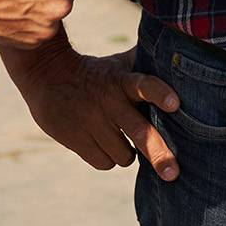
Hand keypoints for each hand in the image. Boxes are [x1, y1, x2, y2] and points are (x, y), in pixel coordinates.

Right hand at [2, 37, 181, 178]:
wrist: (46, 74)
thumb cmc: (95, 72)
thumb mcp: (119, 64)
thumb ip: (146, 65)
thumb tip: (179, 52)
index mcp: (123, 81)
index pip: (145, 85)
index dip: (160, 94)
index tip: (175, 104)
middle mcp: (110, 102)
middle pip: (139, 132)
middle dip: (159, 153)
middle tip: (172, 173)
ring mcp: (92, 122)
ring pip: (124, 155)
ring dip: (129, 154)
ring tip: (124, 142)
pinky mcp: (76, 139)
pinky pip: (104, 163)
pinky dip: (108, 160)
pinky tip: (105, 146)